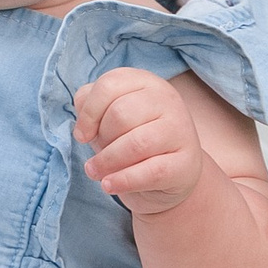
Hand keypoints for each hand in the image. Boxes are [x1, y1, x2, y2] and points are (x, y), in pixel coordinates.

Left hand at [74, 68, 205, 217]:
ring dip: (107, 161)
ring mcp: (180, 130)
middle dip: (101, 138)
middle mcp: (167, 100)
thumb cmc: (133, 139)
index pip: (110, 84)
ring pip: (136, 143)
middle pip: (120, 114)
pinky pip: (151, 172)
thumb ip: (91, 107)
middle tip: (97, 155)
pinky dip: (123, 180)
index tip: (82, 135)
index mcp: (145, 82)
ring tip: (95, 173)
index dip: (88, 113)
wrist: (171, 173)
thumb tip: (83, 124)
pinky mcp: (185, 163)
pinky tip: (109, 185)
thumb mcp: (110, 117)